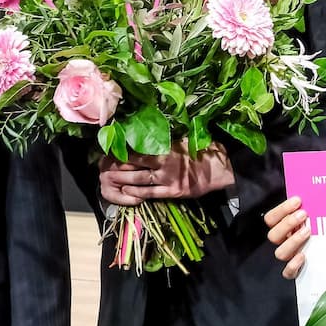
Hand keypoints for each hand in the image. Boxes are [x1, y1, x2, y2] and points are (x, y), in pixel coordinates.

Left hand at [99, 141, 234, 205]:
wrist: (222, 170)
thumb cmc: (204, 150)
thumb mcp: (185, 139)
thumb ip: (166, 139)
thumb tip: (149, 132)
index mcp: (166, 148)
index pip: (136, 149)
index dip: (121, 150)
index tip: (109, 149)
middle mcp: (163, 164)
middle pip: (132, 165)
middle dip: (116, 166)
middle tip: (103, 165)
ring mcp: (166, 180)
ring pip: (137, 180)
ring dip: (121, 180)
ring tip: (108, 179)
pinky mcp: (171, 192)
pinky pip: (149, 194)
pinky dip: (135, 193)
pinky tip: (126, 192)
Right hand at [264, 195, 310, 278]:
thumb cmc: (321, 228)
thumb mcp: (316, 214)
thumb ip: (311, 204)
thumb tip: (314, 188)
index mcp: (283, 227)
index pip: (271, 218)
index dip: (282, 209)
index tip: (297, 200)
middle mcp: (284, 242)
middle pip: (273, 235)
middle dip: (287, 223)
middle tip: (303, 214)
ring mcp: (289, 257)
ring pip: (280, 253)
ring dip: (292, 241)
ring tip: (307, 231)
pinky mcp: (296, 271)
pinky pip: (288, 273)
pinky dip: (293, 266)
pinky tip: (302, 256)